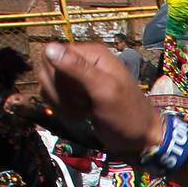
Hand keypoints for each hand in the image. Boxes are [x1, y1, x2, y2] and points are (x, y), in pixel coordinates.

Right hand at [36, 42, 162, 161]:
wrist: (140, 139)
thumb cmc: (127, 115)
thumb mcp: (104, 91)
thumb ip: (79, 69)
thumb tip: (49, 48)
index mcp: (92, 53)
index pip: (51, 54)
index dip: (58, 77)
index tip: (78, 94)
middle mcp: (83, 61)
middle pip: (47, 69)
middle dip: (60, 92)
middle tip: (83, 105)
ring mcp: (78, 77)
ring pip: (48, 83)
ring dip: (61, 102)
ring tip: (83, 111)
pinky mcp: (75, 93)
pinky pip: (53, 95)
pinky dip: (62, 108)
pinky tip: (80, 115)